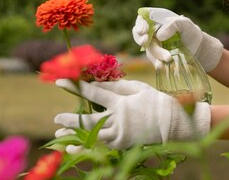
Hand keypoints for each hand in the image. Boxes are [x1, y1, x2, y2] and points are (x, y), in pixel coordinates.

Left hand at [54, 79, 210, 149]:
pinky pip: (101, 145)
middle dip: (70, 120)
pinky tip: (73, 146)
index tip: (60, 82)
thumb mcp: (137, 88)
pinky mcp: (123, 144)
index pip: (93, 93)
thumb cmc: (155, 100)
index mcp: (121, 103)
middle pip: (88, 120)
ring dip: (74, 136)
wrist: (173, 122)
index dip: (75, 87)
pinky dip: (86, 146)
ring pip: (91, 137)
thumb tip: (97, 82)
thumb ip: (116, 85)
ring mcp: (120, 135)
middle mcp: (118, 120)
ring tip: (59, 134)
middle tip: (56, 119)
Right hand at [132, 7, 223, 70]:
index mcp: (157, 20)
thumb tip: (159, 35)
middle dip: (140, 39)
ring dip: (157, 54)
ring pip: (148, 49)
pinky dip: (157, 63)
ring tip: (169, 58)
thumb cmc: (191, 32)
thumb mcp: (185, 24)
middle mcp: (152, 32)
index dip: (140, 24)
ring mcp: (153, 44)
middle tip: (146, 42)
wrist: (196, 49)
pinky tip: (162, 66)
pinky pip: (153, 60)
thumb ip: (173, 24)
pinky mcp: (156, 56)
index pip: (142, 19)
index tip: (143, 31)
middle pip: (139, 34)